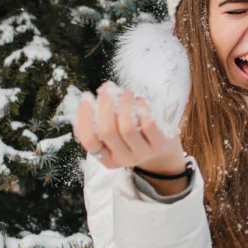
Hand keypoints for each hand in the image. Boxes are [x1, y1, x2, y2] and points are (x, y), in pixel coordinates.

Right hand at [72, 81, 187, 178]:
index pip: (89, 140)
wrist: (163, 153)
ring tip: (125, 92)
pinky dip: (141, 109)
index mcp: (106, 158)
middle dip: (105, 106)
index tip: (86, 97)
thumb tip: (84, 103)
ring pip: (127, 128)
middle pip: (107, 132)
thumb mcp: (113, 136)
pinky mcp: (159, 145)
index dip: (84, 117)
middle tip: (107, 88)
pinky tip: (139, 100)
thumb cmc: (132, 138)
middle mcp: (123, 158)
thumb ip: (97, 123)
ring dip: (124, 104)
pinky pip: (148, 125)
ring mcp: (142, 153)